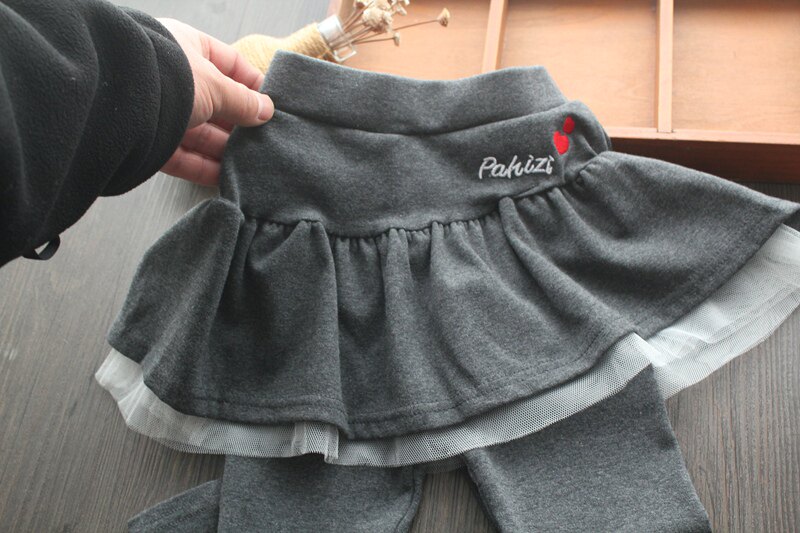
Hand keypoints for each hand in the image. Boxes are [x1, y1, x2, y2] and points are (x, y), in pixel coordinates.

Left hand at [157, 18, 274, 185]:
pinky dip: (203, 168)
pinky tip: (224, 177)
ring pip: (199, 133)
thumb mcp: (216, 86)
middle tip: (264, 140)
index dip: (253, 85)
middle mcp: (173, 78)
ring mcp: (160, 110)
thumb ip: (243, 101)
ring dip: (224, 149)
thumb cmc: (166, 77)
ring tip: (249, 163)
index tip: (272, 106)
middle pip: (216, 104)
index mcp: (188, 49)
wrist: (114, 102)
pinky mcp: (148, 142)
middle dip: (240, 124)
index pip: (229, 64)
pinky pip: (182, 156)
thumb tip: (266, 110)